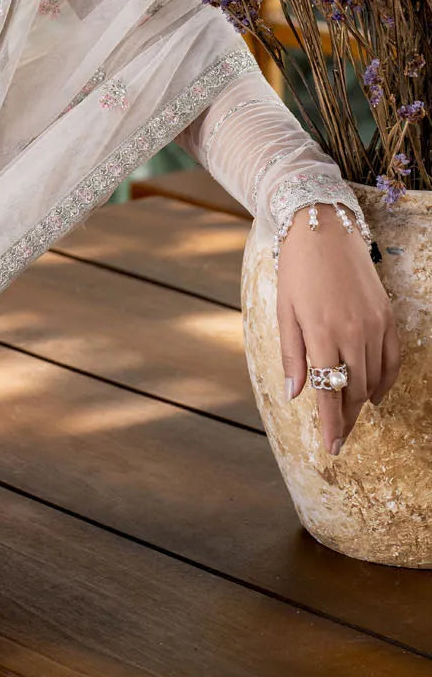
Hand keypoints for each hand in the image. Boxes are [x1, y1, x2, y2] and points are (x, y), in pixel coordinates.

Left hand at [277, 202, 401, 454]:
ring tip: (350, 419)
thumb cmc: (295, 269)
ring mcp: (374, 324)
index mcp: (321, 333)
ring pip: (373, 377)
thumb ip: (292, 355)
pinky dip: (385, 380)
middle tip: (339, 439)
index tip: (332, 448)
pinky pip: (392, 359)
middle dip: (346, 418)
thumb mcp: (283, 311)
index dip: (332, 424)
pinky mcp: (387, 316)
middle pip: (354, 390)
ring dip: (362, 402)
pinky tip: (374, 394)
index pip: (329, 392)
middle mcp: (353, 332)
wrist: (323, 228)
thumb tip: (294, 396)